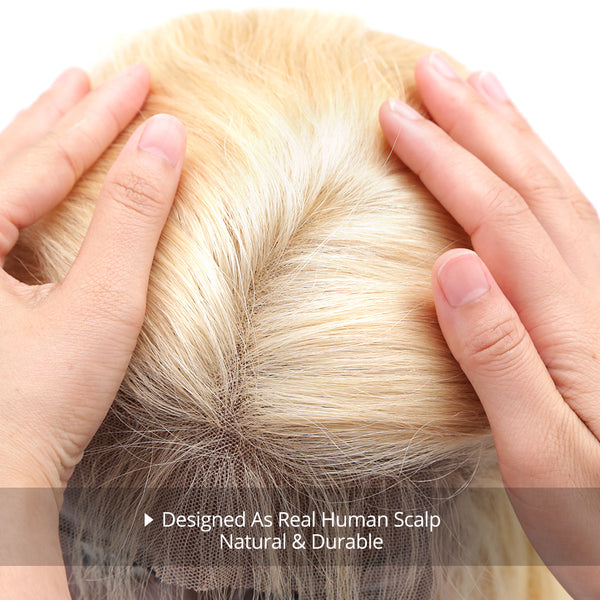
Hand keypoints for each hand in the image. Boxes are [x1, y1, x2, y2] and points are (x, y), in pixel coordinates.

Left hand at [0, 64, 184, 596]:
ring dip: (41, 143)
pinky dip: (33, 191)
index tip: (143, 81)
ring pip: (2, 185)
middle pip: (10, 157)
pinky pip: (3, 220)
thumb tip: (165, 141)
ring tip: (69, 107)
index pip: (43, 157)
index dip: (100, 117)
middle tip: (98, 79)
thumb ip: (132, 217)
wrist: (3, 477)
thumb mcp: (101, 303)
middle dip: (61, 116)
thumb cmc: (39, 404)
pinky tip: (50, 186)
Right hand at [379, 52, 599, 598]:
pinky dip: (538, 181)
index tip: (398, 119)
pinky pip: (568, 224)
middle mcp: (593, 300)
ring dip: (511, 137)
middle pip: (529, 188)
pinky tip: (522, 170)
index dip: (445, 161)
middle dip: (476, 123)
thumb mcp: (543, 456)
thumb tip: (451, 269)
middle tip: (433, 74)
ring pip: (554, 195)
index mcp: (570, 328)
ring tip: (479, 92)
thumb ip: (498, 358)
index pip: (496, 218)